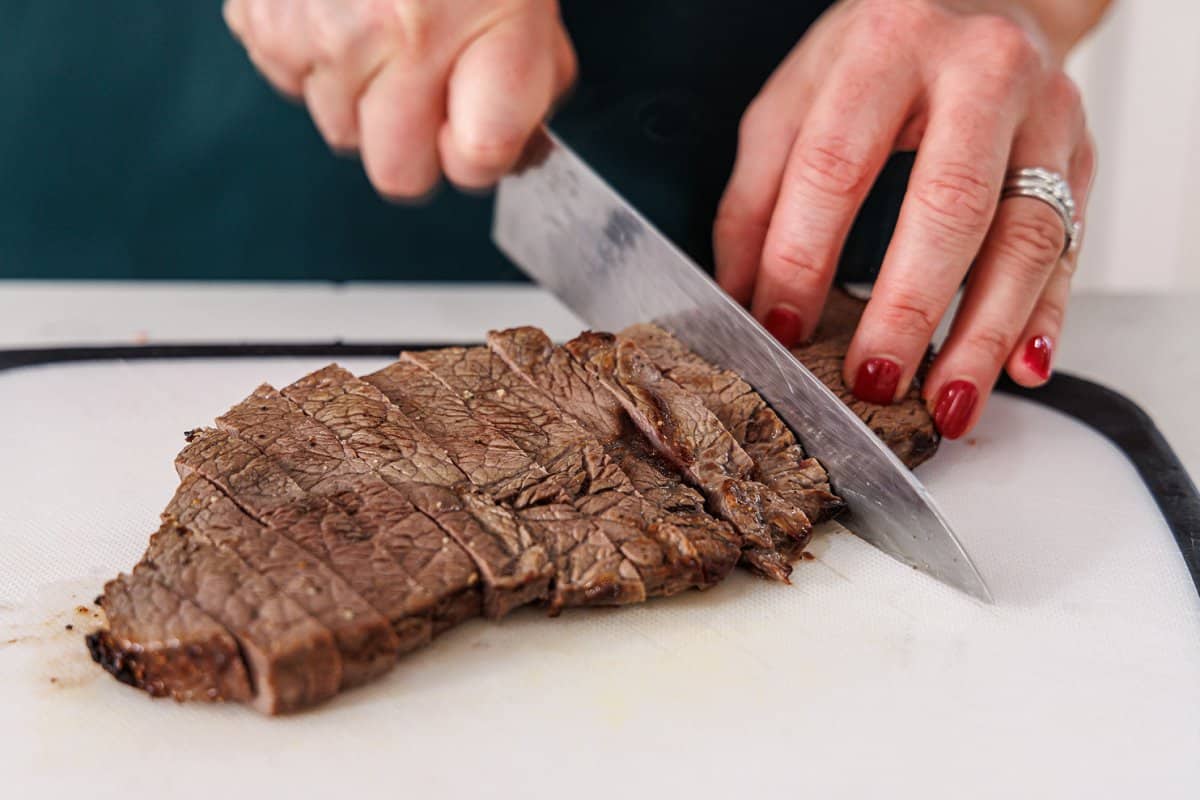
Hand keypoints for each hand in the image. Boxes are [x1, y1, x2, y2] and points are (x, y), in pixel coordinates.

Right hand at [223, 0, 575, 195]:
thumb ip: (531, 76)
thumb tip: (513, 143)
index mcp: (481, 27)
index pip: (476, 162)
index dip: (479, 155)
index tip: (478, 131)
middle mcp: (396, 36)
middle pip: (399, 173)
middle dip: (417, 146)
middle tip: (428, 88)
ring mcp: (320, 30)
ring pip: (340, 132)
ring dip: (363, 98)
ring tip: (382, 29)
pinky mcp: (262, 18)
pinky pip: (290, 85)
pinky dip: (313, 61)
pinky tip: (340, 10)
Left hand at [714, 0, 1095, 438]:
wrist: (981, 0)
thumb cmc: (879, 56)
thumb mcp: (796, 101)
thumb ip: (757, 195)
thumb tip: (738, 296)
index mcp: (888, 48)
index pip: (838, 165)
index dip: (803, 255)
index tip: (782, 327)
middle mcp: (980, 72)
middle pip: (948, 205)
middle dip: (907, 307)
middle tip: (872, 381)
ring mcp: (1044, 114)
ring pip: (1025, 235)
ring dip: (985, 334)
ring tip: (947, 402)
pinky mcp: (1080, 155)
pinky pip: (1071, 246)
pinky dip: (1047, 315)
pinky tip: (1024, 366)